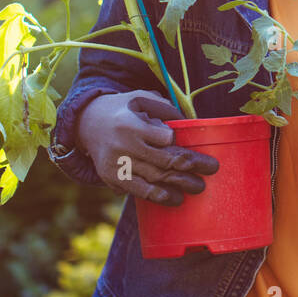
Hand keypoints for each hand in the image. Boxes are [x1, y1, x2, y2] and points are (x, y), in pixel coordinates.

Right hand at [77, 90, 218, 205]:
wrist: (86, 123)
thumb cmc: (121, 109)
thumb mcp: (139, 98)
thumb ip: (163, 107)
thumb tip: (187, 121)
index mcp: (131, 124)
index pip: (163, 137)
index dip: (179, 142)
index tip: (194, 146)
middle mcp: (123, 146)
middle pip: (163, 160)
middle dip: (191, 166)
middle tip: (212, 168)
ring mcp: (117, 164)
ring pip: (153, 178)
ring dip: (178, 185)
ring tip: (198, 187)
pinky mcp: (112, 177)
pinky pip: (138, 190)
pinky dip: (157, 196)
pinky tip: (174, 198)